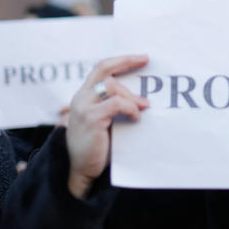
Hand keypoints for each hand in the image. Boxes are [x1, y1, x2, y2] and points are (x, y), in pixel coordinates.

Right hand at [66, 54, 148, 198]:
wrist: (81, 170)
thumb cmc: (97, 146)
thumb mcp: (105, 120)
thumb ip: (114, 105)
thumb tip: (142, 97)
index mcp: (83, 95)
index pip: (101, 68)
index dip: (121, 60)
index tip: (142, 57)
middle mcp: (80, 97)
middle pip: (104, 70)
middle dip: (128, 63)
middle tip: (147, 65)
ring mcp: (84, 107)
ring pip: (112, 86)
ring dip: (131, 95)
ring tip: (143, 106)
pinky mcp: (91, 118)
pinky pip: (116, 103)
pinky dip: (130, 108)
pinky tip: (136, 118)